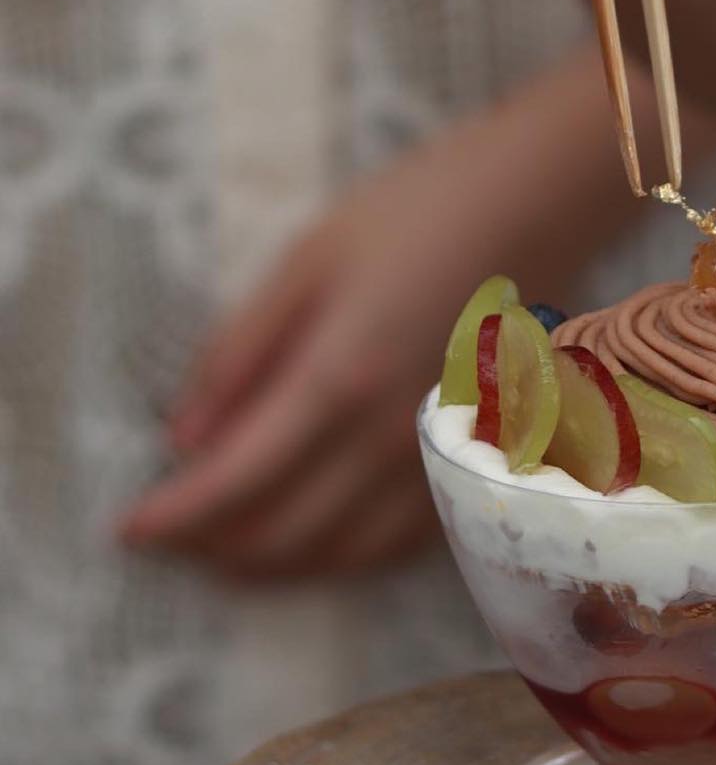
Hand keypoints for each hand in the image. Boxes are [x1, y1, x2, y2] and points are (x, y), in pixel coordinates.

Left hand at [121, 52, 693, 579]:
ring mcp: (438, 459)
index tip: (126, 529)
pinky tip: (308, 533)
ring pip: (338, 555)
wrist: (541, 201)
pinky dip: (335, 554)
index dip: (172, 519)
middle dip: (210, 550)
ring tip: (223, 544)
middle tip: (167, 534)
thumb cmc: (419, 211)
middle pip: (280, 536)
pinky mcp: (471, 462)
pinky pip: (393, 543)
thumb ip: (240, 351)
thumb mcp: (308, 260)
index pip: (234, 484)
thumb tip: (182, 439)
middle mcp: (390, 438)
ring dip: (269, 563)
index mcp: (340, 377)